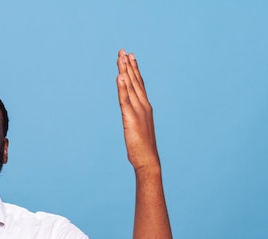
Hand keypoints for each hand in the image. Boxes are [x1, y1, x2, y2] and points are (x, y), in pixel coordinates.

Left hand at [116, 50, 159, 170]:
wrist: (148, 160)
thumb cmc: (142, 148)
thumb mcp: (137, 128)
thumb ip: (134, 119)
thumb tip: (130, 116)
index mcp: (145, 107)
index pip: (139, 84)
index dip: (134, 70)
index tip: (130, 56)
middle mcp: (143, 105)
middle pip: (135, 81)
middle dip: (128, 65)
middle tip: (123, 51)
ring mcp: (138, 111)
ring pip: (130, 87)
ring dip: (125, 71)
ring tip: (121, 57)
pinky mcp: (131, 118)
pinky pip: (124, 100)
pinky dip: (122, 88)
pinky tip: (119, 76)